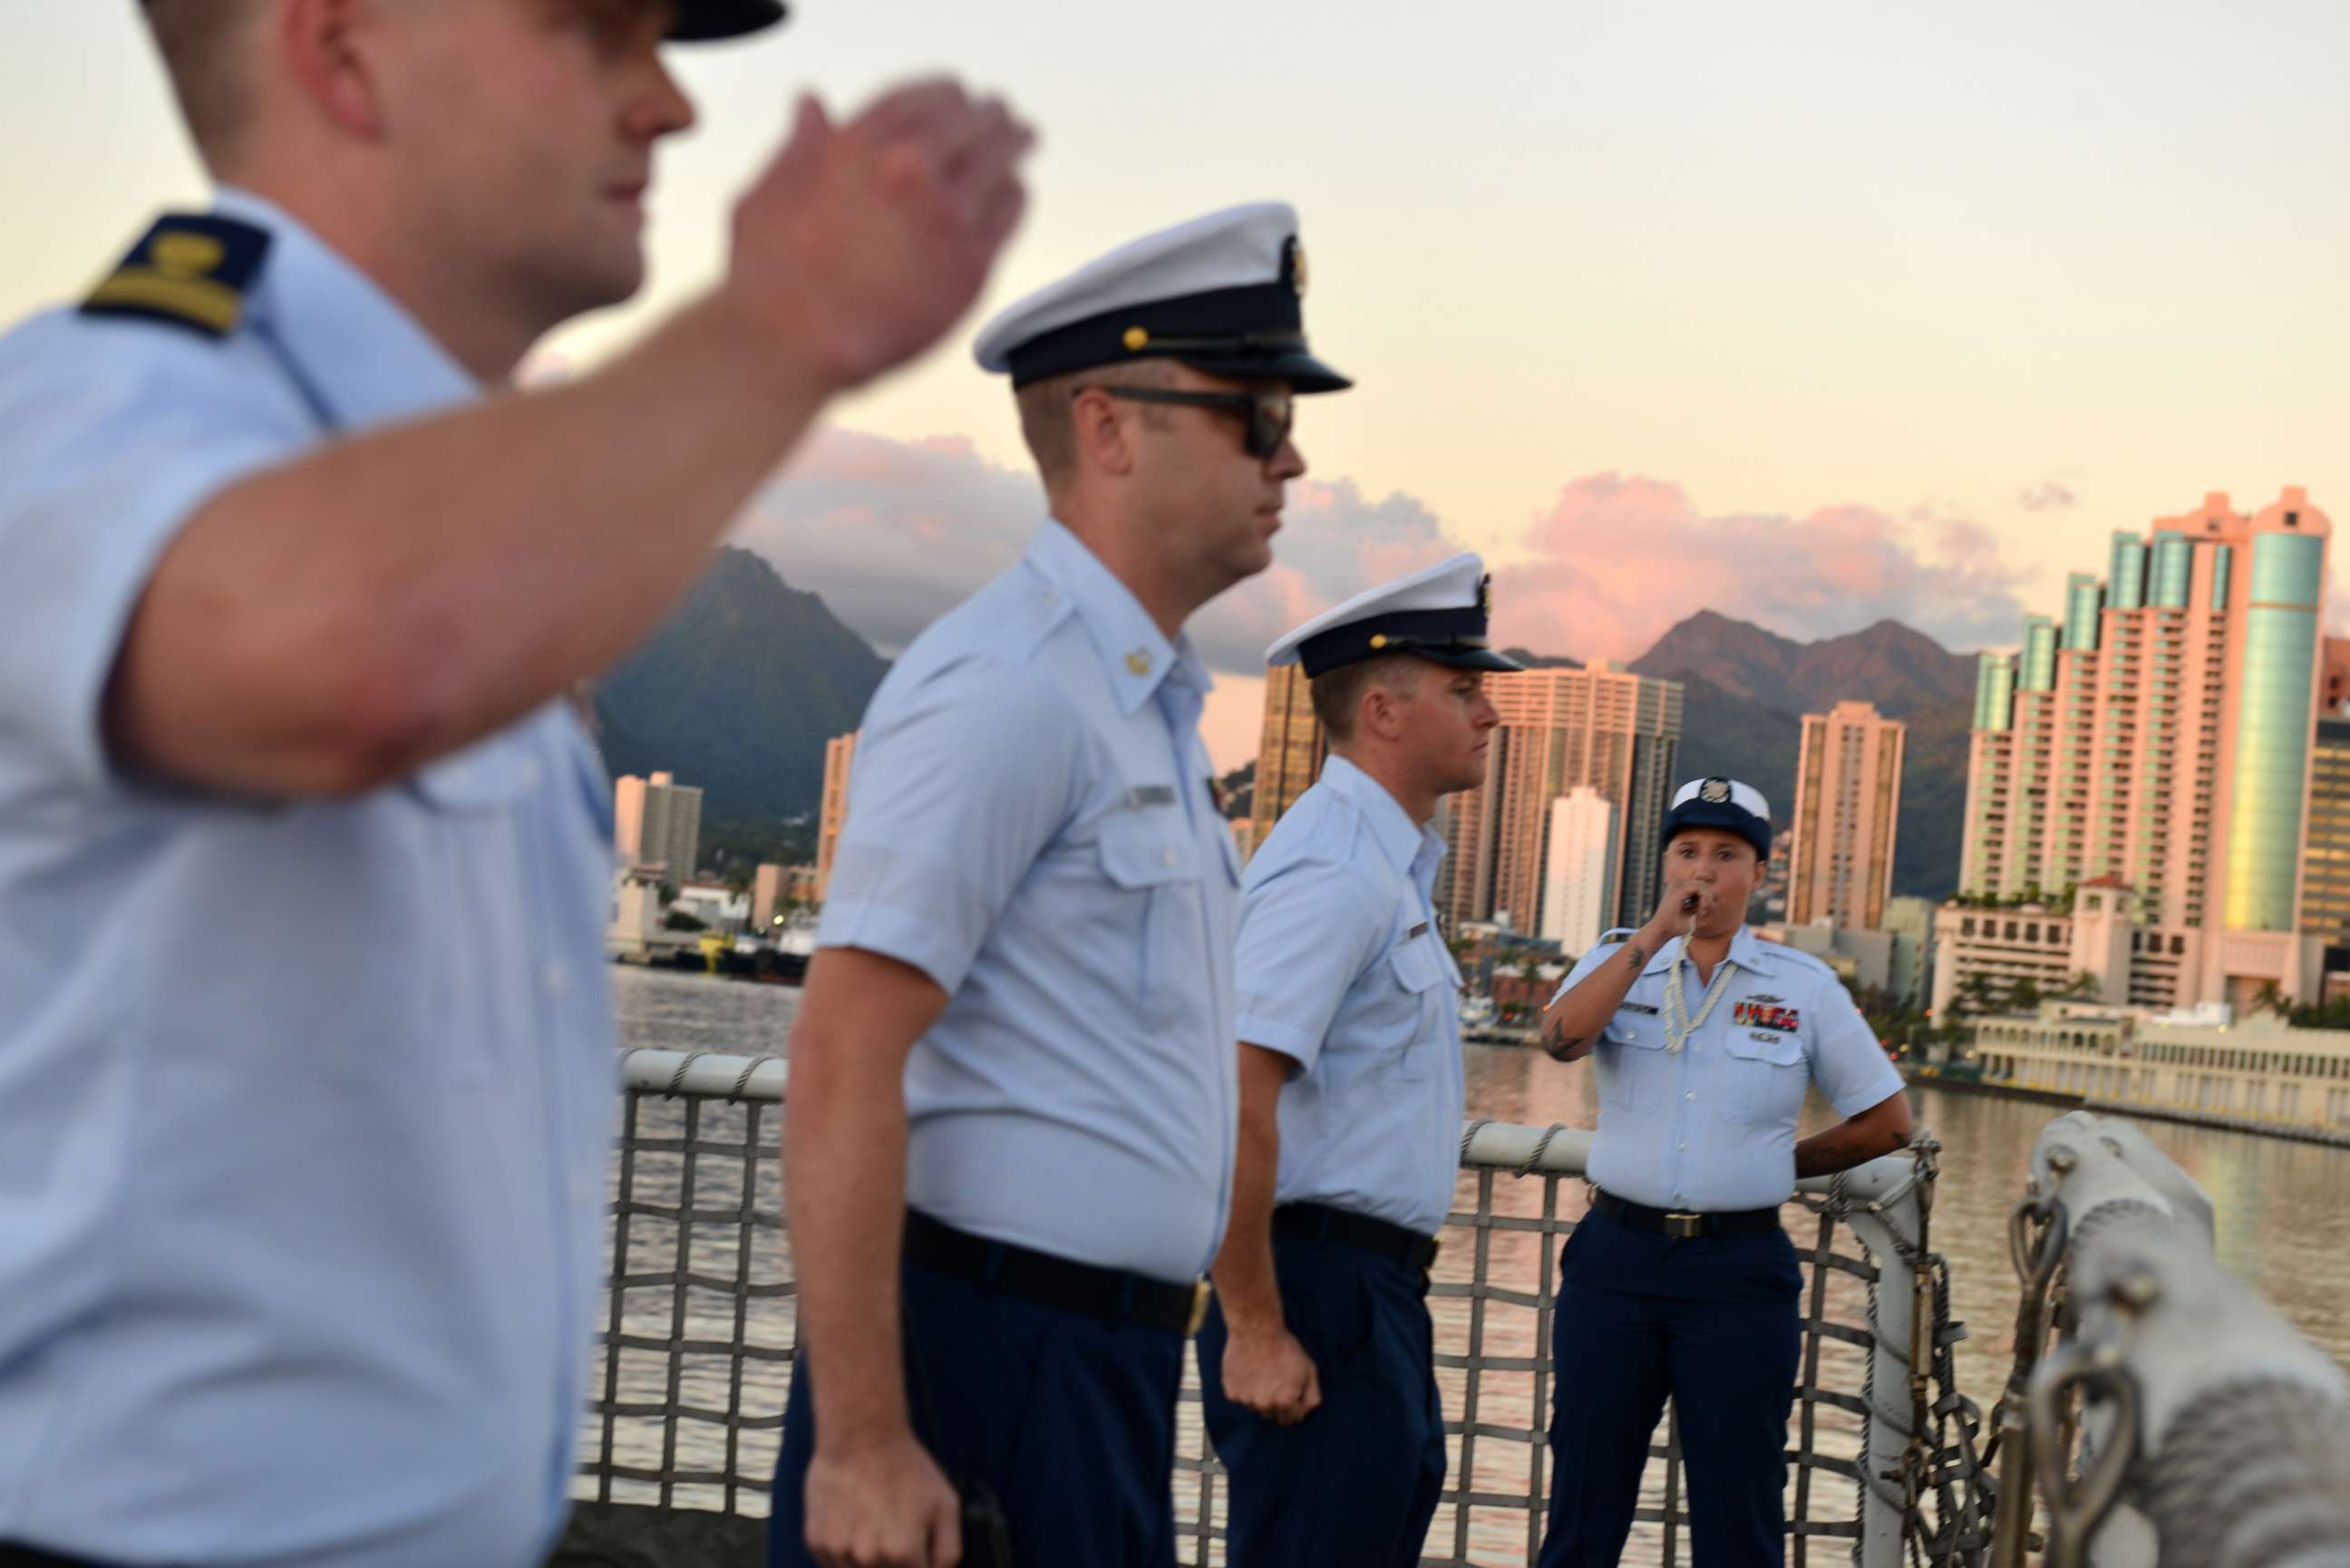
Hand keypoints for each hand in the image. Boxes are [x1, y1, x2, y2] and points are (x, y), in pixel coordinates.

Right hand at [726, 78, 1035, 391]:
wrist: (793, 342)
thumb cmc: (767, 276)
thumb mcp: (769, 192)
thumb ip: (800, 145)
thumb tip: (812, 103)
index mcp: (858, 143)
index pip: (923, 96)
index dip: (947, 93)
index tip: (959, 96)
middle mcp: (909, 168)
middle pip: (971, 118)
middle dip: (988, 114)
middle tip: (1002, 116)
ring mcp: (946, 214)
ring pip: (1002, 155)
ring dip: (1013, 142)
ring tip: (1022, 138)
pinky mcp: (971, 262)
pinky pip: (1011, 207)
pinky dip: (1015, 191)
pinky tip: (1012, 190)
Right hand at [803, 1430, 963, 1567]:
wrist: (861, 1436)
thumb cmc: (906, 1467)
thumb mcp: (946, 1504)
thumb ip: (949, 1551)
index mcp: (903, 1553)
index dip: (918, 1566)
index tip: (915, 1552)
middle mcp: (869, 1559)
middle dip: (894, 1565)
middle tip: (893, 1532)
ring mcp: (839, 1552)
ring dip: (867, 1562)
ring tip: (873, 1525)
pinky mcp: (816, 1542)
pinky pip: (832, 1563)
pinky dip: (844, 1553)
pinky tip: (853, 1524)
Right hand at [1220, 1320, 1322, 1425]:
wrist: (1256, 1328)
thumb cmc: (1285, 1347)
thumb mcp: (1309, 1369)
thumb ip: (1312, 1396)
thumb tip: (1304, 1414)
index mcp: (1285, 1402)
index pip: (1288, 1420)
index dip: (1291, 1405)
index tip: (1288, 1389)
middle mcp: (1265, 1405)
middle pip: (1270, 1415)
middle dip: (1274, 1402)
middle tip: (1274, 1379)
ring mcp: (1246, 1400)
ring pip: (1254, 1406)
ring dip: (1258, 1396)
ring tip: (1261, 1373)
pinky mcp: (1231, 1392)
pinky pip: (1239, 1398)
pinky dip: (1243, 1389)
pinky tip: (1248, 1372)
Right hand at [1648, 872, 1715, 942]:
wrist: (1662, 930)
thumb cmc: (1675, 926)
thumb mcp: (1691, 913)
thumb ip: (1700, 905)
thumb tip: (1712, 900)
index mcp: (1678, 888)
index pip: (1699, 886)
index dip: (1706, 897)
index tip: (1704, 911)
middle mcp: (1677, 884)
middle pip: (1702, 884)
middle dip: (1708, 897)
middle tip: (1704, 911)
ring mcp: (1677, 884)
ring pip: (1702, 884)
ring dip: (1707, 898)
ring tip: (1703, 911)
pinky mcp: (1679, 889)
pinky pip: (1699, 887)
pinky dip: (1705, 898)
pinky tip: (1702, 909)